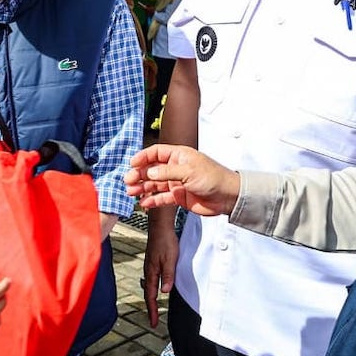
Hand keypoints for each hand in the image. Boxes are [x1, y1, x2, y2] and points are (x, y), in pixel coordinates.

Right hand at [125, 144, 240, 215]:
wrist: (228, 197)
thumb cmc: (213, 178)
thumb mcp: (189, 171)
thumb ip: (167, 172)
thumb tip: (148, 172)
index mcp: (179, 156)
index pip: (156, 153)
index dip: (143, 157)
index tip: (132, 164)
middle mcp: (176, 168)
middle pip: (152, 169)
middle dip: (139, 174)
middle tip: (128, 181)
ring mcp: (176, 183)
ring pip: (154, 184)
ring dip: (142, 187)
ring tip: (132, 192)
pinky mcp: (179, 196)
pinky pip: (162, 197)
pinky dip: (153, 200)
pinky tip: (144, 203)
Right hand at [143, 213, 177, 327]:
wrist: (160, 225)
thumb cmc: (165, 240)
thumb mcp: (170, 259)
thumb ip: (168, 275)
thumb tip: (165, 292)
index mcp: (151, 272)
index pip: (151, 296)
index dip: (152, 310)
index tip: (153, 323)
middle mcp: (149, 270)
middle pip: (149, 293)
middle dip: (151, 307)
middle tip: (153, 320)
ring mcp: (150, 265)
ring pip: (150, 286)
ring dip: (152, 298)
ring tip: (155, 308)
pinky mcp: (153, 261)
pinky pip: (152, 279)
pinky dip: (154, 288)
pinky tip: (158, 287)